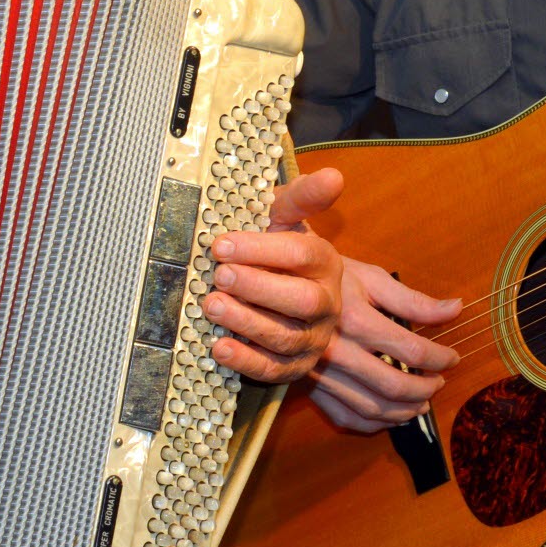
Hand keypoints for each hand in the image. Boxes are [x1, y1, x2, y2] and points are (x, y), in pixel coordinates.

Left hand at [205, 164, 347, 385]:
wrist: (281, 288)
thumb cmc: (276, 250)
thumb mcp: (285, 218)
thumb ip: (303, 197)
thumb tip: (334, 176)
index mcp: (324, 262)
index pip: (301, 256)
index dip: (261, 250)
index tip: (221, 244)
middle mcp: (325, 303)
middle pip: (301, 301)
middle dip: (258, 288)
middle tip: (219, 275)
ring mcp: (311, 338)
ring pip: (285, 337)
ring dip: (246, 322)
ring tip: (211, 305)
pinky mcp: (293, 367)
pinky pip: (272, 370)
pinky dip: (244, 360)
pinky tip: (218, 346)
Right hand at [304, 258, 462, 433]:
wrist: (279, 287)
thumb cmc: (329, 278)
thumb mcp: (371, 278)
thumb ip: (414, 300)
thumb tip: (456, 309)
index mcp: (357, 321)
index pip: (413, 350)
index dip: (441, 358)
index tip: (452, 357)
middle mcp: (338, 352)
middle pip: (394, 386)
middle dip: (427, 389)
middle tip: (439, 382)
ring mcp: (321, 374)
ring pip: (372, 408)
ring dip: (405, 412)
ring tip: (422, 402)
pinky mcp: (310, 387)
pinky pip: (346, 418)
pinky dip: (374, 424)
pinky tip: (390, 416)